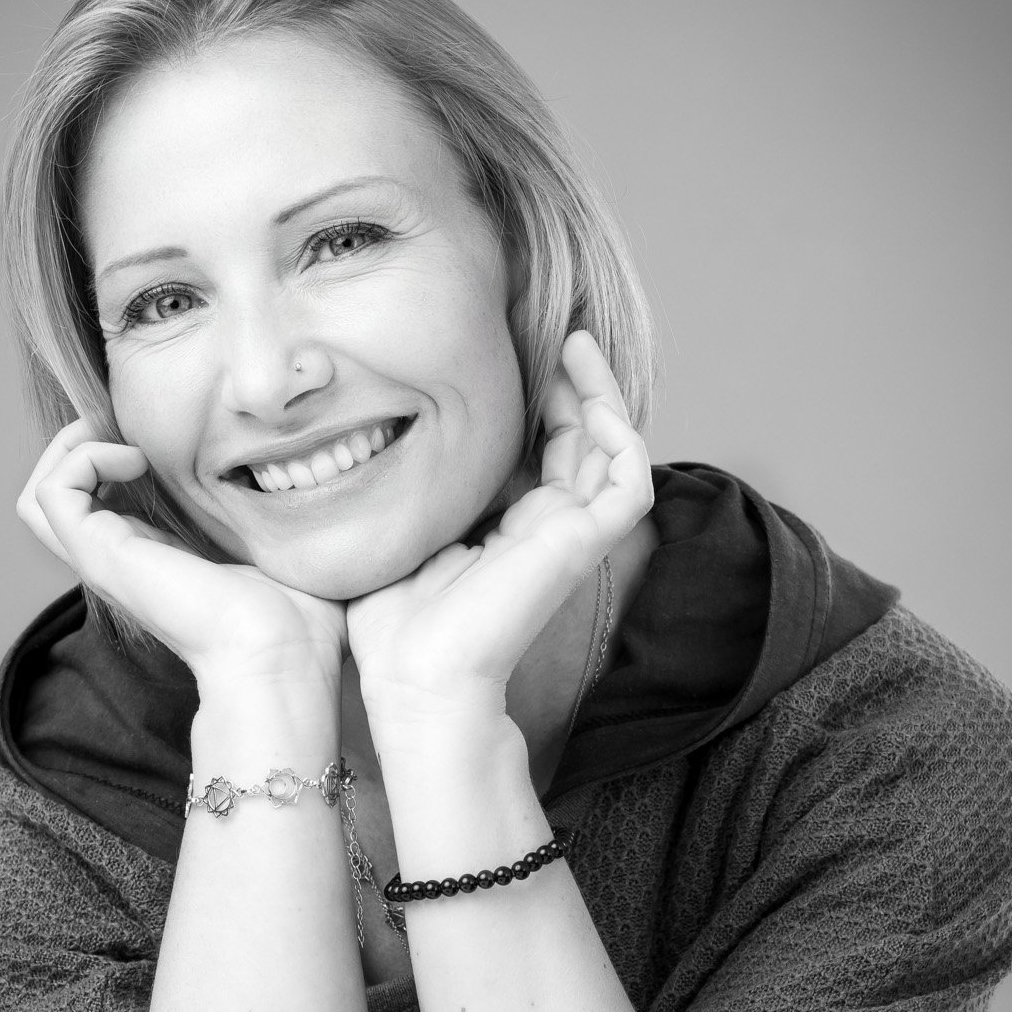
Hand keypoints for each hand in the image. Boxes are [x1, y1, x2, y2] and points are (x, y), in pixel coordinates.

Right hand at [17, 422, 347, 690]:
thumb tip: (315, 474)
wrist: (281, 658)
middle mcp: (123, 561)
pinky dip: (84, 458)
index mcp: (158, 560)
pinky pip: (53, 491)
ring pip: (42, 494)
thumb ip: (277, 513)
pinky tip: (137, 458)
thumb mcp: (283, 547)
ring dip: (74, 446)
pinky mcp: (102, 557)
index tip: (168, 432)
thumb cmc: (299, 621)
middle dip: (85, 442)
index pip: (104, 501)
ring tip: (128, 439)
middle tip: (135, 426)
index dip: (121, 453)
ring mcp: (106, 560)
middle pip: (58, 499)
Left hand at [345, 332, 652, 723]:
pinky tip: (592, 398)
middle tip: (561, 333)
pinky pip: (631, 480)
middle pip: (585, 441)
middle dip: (577, 384)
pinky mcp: (584, 545)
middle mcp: (549, 530)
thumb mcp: (402, 533)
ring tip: (579, 344)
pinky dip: (623, 434)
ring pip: (615, 451)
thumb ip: (418, 492)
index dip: (544, 402)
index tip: (517, 353)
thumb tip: (379, 439)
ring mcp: (571, 538)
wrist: (414, 678)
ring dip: (603, 394)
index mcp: (511, 531)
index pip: (547, 453)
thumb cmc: (395, 627)